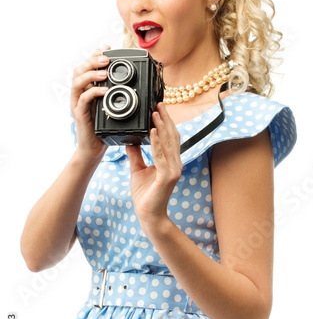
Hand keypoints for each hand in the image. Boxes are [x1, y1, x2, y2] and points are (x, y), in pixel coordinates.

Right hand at [71, 47, 110, 158]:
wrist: (94, 149)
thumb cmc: (104, 129)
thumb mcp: (111, 107)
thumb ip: (115, 94)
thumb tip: (130, 82)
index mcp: (86, 90)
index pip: (87, 66)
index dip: (95, 55)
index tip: (108, 48)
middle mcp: (79, 94)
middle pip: (79, 69)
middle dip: (92, 60)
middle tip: (106, 58)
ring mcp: (77, 104)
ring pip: (77, 81)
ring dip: (91, 74)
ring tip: (105, 73)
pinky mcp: (80, 115)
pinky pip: (83, 99)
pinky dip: (94, 92)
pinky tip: (104, 91)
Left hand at [126, 103, 182, 227]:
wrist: (148, 215)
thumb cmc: (144, 195)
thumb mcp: (137, 169)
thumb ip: (136, 154)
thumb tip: (131, 140)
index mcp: (169, 162)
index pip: (170, 137)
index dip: (165, 122)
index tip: (157, 108)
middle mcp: (175, 163)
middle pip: (172, 136)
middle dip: (165, 119)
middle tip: (158, 103)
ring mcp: (173, 170)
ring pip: (168, 143)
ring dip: (161, 126)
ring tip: (155, 113)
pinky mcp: (167, 176)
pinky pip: (162, 155)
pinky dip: (157, 142)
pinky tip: (153, 131)